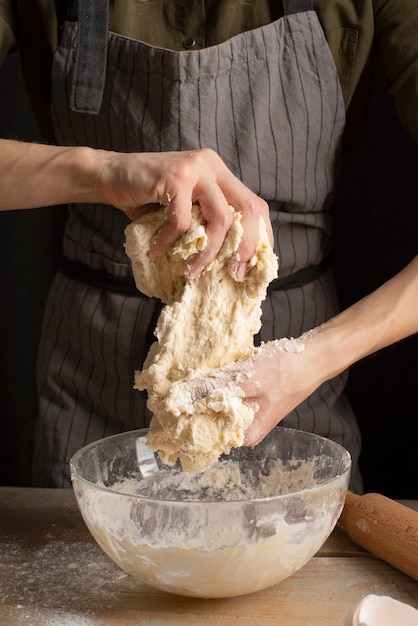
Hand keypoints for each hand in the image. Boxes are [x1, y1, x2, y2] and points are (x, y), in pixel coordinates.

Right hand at [99, 148, 271, 276]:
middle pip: (247, 209)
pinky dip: (170, 242)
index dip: (260, 236)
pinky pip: (183, 221)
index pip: (254, 204)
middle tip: (234, 273)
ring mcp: (195, 169)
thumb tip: (231, 262)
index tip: (252, 264)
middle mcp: (212, 166)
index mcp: (219, 173)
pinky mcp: (174, 177)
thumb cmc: (146, 198)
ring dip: (208, 253)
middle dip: (245, 247)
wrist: (109, 175)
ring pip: (221, 218)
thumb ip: (205, 221)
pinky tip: (156, 251)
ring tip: (191, 271)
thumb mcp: (184, 208)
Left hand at [170, 336, 321, 447]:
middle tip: (166, 393)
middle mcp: (244, 431)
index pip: (201, 439)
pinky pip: (224, 401)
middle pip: (206, 425)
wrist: (313, 358)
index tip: (160, 410)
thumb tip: (179, 398)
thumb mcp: (244, 380)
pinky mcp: (250, 402)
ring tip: (180, 385)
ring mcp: (247, 417)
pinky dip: (213, 391)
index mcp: (242, 435)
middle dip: (185, 411)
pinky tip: (203, 378)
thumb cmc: (285, 371)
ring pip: (214, 412)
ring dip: (198, 399)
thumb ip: (211, 390)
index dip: (178, 426)